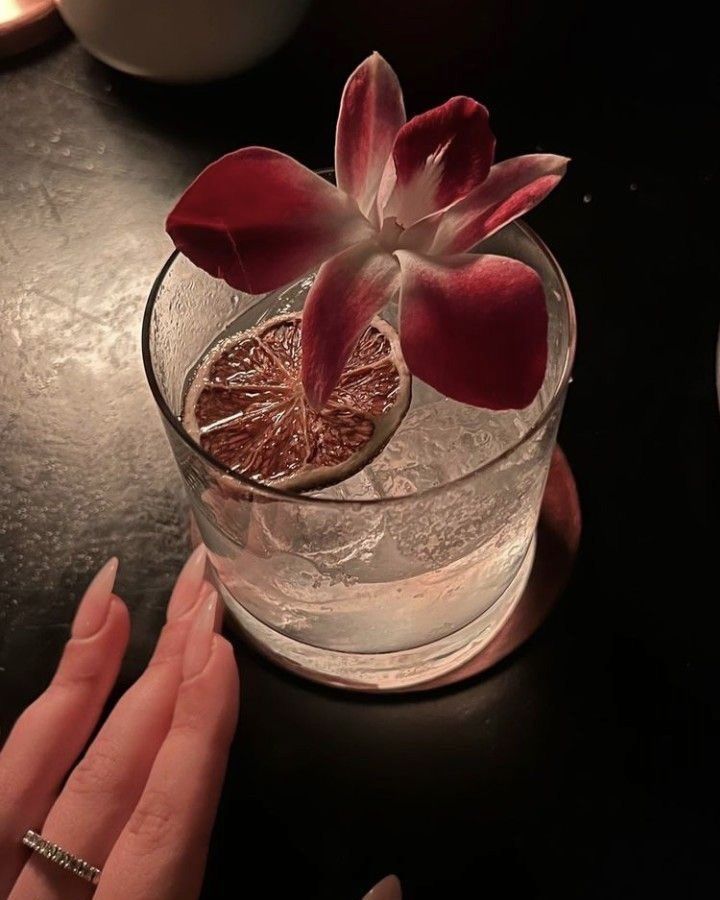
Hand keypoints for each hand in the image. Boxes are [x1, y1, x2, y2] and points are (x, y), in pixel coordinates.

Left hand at [0, 546, 238, 899]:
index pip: (163, 827)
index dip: (196, 738)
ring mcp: (0, 883)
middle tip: (205, 599)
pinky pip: (8, 781)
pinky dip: (54, 707)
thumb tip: (377, 867)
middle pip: (117, 779)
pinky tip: (90, 639)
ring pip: (57, 768)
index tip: (220, 655)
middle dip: (170, 682)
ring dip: (109, 675)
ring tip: (147, 600)